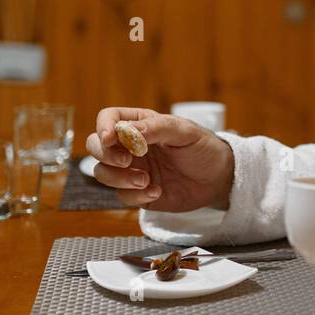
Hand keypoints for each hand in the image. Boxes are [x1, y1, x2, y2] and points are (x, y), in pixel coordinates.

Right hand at [85, 107, 234, 212]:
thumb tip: (124, 131)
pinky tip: (157, 191)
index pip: (109, 118)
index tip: (111, 139)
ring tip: (146, 180)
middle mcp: (130, 146)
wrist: (219, 179)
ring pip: (103, 173)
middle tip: (127, 162)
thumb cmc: (203, 148)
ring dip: (119, 178)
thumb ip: (156, 129)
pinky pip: (121, 195)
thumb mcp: (185, 132)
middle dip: (104, 155)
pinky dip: (135, 195)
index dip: (104, 127)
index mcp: (140, 124)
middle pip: (96, 146)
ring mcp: (132, 170)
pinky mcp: (137, 193)